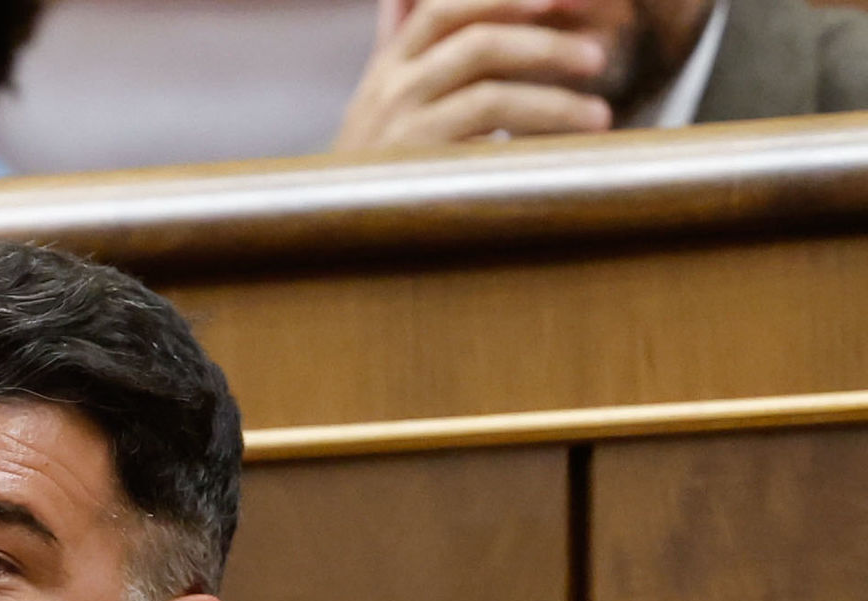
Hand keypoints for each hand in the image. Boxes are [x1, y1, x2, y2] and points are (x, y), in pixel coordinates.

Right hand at [333, 0, 612, 151]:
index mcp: (387, 67)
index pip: (443, 7)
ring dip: (555, 97)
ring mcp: (398, 125)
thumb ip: (406, 49)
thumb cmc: (374, 175)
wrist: (335, 242)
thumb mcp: (384, 106)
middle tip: (598, 58)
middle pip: (475, 36)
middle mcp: (388, 88)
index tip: (564, 1)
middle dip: (545, 41)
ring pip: (489, 85)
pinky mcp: (415, 161)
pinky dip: (537, 128)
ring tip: (599, 116)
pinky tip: (567, 146)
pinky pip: (488, 127)